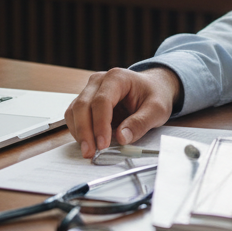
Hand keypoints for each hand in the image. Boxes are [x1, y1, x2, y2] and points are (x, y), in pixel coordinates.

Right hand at [65, 67, 182, 157]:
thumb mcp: (157, 109)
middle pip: (82, 105)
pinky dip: (78, 130)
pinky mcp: (86, 101)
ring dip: (78, 132)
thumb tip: (122, 138)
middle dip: (84, 131)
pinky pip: (74, 116)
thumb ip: (141, 123)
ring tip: (88, 151)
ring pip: (74, 111)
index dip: (100, 124)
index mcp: (117, 77)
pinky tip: (88, 142)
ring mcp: (90, 90)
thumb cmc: (154, 95)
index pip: (102, 101)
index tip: (103, 144)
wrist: (151, 88)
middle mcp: (99, 81)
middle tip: (90, 152)